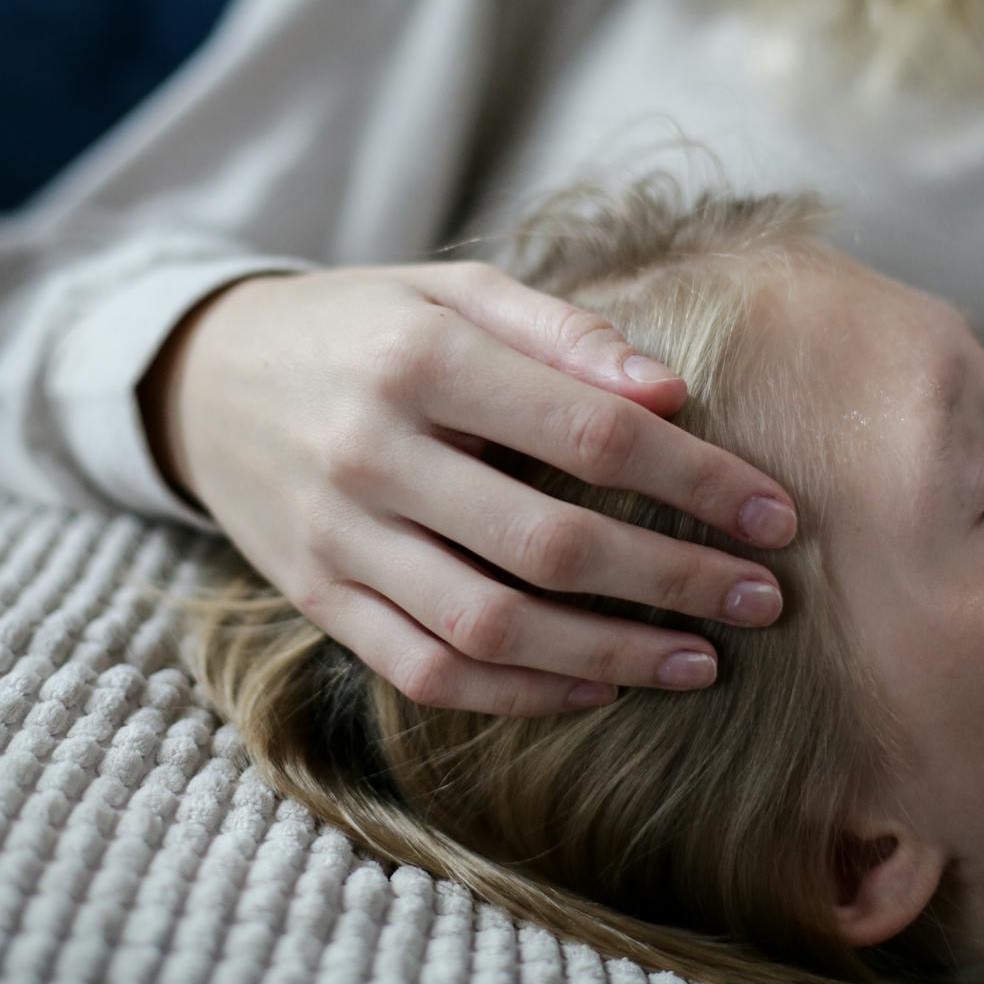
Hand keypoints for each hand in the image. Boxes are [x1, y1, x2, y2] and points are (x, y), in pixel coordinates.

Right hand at [141, 261, 797, 716]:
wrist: (208, 379)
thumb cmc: (359, 325)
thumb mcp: (450, 291)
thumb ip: (561, 333)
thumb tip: (676, 393)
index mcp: (420, 360)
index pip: (589, 431)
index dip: (696, 480)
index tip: (775, 513)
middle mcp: (373, 454)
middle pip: (549, 542)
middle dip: (674, 580)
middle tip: (762, 599)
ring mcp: (339, 538)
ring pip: (490, 626)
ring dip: (610, 655)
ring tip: (700, 663)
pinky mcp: (317, 600)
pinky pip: (425, 671)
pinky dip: (518, 693)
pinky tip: (593, 685)